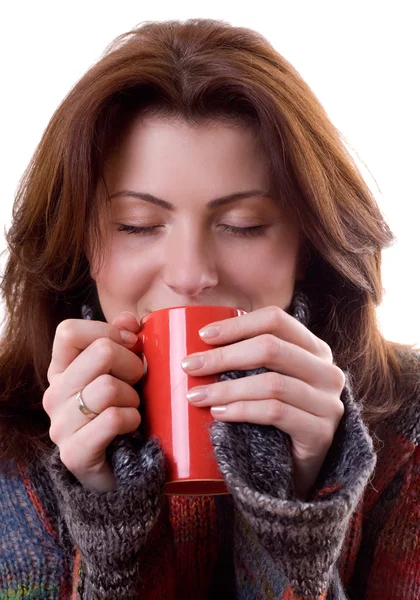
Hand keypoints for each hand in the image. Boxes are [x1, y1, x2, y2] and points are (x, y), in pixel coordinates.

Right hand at [43, 312, 143, 491]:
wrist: (121, 473)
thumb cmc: (122, 414)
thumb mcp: (123, 373)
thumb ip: (123, 341)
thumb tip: (129, 318)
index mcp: (61, 371)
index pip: (69, 331)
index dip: (107, 331)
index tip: (132, 345)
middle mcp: (54, 394)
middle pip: (101, 352)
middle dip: (133, 364)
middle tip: (138, 383)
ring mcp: (60, 425)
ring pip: (108, 386)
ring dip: (133, 397)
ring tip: (133, 408)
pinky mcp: (73, 452)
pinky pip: (113, 419)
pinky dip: (133, 420)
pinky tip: (132, 427)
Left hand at [182, 305, 345, 499]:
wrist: (295, 471)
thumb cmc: (273, 420)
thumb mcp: (266, 380)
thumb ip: (248, 359)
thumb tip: (199, 341)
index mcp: (315, 349)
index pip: (276, 320)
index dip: (238, 325)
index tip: (203, 336)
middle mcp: (327, 372)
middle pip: (271, 348)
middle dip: (224, 356)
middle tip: (190, 366)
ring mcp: (328, 403)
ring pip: (272, 383)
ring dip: (227, 388)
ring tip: (197, 396)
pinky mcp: (321, 433)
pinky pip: (276, 413)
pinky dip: (242, 410)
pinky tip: (219, 414)